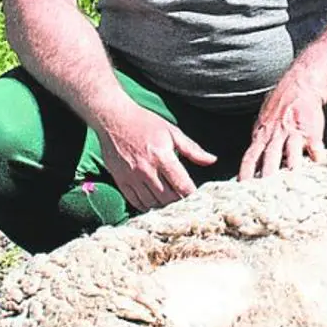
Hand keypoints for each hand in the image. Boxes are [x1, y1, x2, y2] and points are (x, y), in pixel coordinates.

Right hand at [97, 108, 217, 210]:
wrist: (113, 118)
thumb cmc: (145, 123)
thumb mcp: (172, 132)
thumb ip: (192, 149)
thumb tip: (212, 160)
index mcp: (162, 156)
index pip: (182, 185)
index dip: (193, 196)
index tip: (200, 200)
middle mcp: (147, 169)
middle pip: (168, 198)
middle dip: (180, 204)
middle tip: (188, 206)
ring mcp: (132, 177)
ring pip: (152, 203)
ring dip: (164, 207)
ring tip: (172, 206)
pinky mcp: (120, 180)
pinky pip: (135, 202)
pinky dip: (147, 206)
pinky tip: (155, 204)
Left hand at [240, 76, 325, 180]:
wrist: (299, 86)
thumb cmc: (279, 109)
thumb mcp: (263, 125)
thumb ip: (259, 145)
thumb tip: (250, 167)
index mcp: (261, 136)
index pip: (250, 158)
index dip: (246, 173)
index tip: (242, 189)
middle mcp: (275, 136)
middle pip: (269, 158)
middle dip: (267, 175)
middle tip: (266, 193)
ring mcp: (293, 133)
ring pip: (291, 151)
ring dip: (292, 166)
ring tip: (292, 181)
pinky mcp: (311, 130)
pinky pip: (314, 145)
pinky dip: (316, 154)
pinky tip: (318, 162)